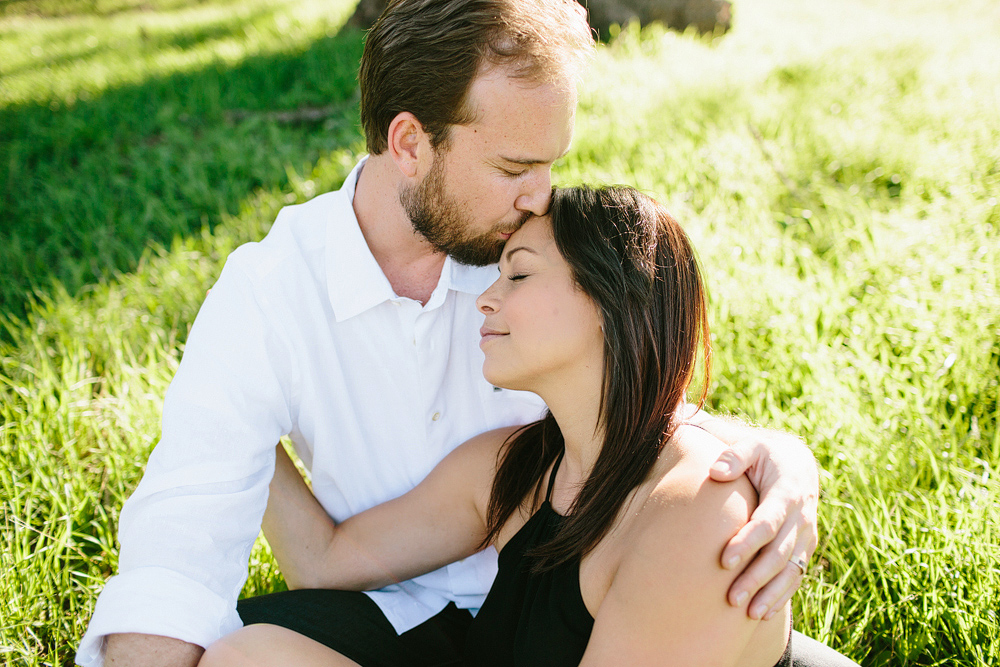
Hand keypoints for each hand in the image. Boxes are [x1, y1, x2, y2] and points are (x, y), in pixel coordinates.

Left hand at [709, 431, 818, 619]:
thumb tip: (716, 472)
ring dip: (770, 593)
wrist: (797, 463)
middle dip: (756, 577)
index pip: (767, 523)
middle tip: (731, 598)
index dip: (747, 543)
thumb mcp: (751, 446)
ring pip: (790, 570)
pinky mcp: (805, 547)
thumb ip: (734, 456)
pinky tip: (763, 612)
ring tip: (748, 613)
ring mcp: (806, 535)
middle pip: (778, 554)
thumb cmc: (765, 455)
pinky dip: (782, 595)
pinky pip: (796, 575)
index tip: (724, 561)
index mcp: (787, 493)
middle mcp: (801, 518)